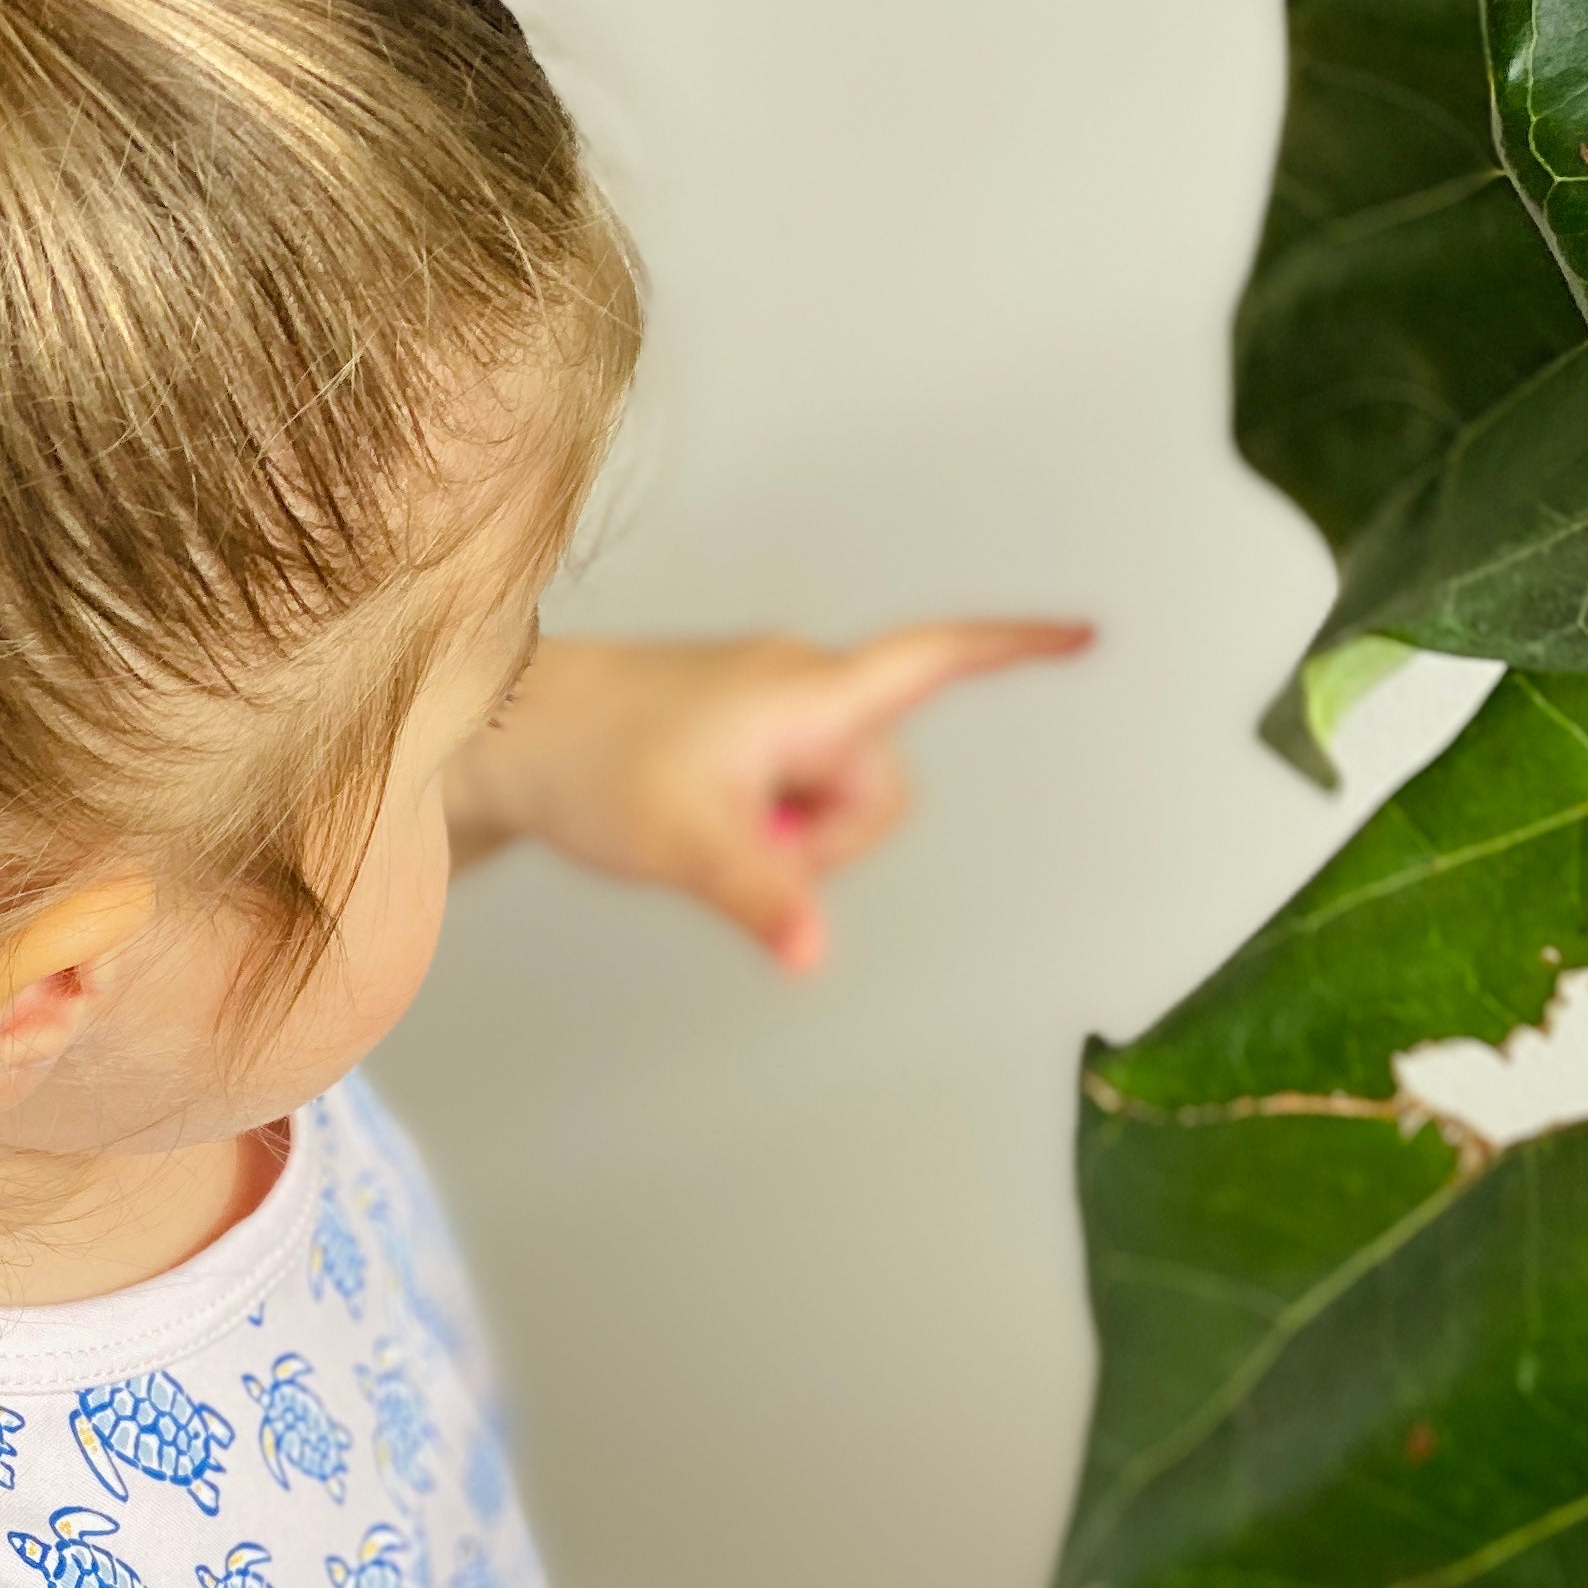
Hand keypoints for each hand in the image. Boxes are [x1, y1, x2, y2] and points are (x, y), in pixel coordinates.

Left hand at [456, 620, 1091, 970]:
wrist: (503, 732)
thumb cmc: (589, 763)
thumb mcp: (680, 842)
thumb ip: (759, 895)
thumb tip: (814, 951)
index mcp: (809, 693)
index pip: (935, 659)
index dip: (1013, 649)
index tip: (1084, 636)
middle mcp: (801, 685)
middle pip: (883, 787)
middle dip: (833, 839)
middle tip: (740, 842)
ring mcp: (770, 706)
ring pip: (837, 798)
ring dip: (792, 835)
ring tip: (707, 825)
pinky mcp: (740, 730)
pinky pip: (794, 789)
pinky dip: (768, 822)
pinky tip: (706, 821)